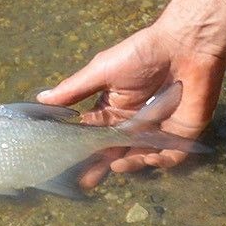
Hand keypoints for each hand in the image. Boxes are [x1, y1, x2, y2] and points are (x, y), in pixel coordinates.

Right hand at [39, 0, 225, 187]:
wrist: (184, 43)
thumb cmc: (142, 52)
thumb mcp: (103, 70)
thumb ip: (75, 89)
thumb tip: (40, 99)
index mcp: (114, 108)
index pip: (94, 136)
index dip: (82, 150)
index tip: (66, 165)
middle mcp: (133, 123)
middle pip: (115, 151)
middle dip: (101, 167)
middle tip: (87, 181)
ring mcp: (157, 130)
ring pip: (141, 157)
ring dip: (130, 163)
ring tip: (117, 164)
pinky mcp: (182, 133)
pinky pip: (170, 156)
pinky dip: (160, 161)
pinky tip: (147, 158)